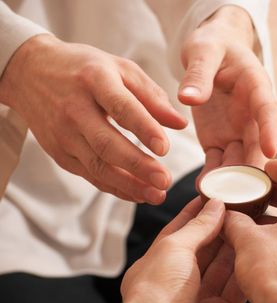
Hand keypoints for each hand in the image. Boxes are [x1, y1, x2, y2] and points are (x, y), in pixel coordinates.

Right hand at [0, 34, 186, 203]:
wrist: (31, 72)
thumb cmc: (86, 69)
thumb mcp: (121, 70)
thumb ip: (152, 97)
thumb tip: (181, 124)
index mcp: (94, 80)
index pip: (121, 107)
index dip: (143, 128)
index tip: (165, 148)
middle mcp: (74, 109)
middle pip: (106, 143)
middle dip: (138, 165)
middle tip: (165, 180)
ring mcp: (63, 134)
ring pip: (97, 165)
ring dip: (129, 184)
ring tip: (157, 194)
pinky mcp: (59, 152)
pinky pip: (90, 175)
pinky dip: (115, 187)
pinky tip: (138, 193)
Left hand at [116, 198, 244, 302]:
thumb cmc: (156, 293)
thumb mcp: (174, 246)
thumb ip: (198, 226)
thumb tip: (214, 206)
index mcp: (161, 263)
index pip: (182, 231)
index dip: (199, 214)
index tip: (215, 197)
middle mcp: (181, 281)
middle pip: (207, 249)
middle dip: (223, 229)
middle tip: (242, 209)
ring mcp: (202, 298)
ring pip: (225, 267)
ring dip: (238, 247)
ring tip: (254, 224)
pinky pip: (238, 288)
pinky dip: (247, 270)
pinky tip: (256, 251)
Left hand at [177, 6, 276, 180]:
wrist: (209, 53)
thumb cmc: (212, 45)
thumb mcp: (203, 50)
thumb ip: (199, 73)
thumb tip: (190, 97)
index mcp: (255, 87)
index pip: (268, 109)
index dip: (271, 130)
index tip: (271, 151)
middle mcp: (251, 115)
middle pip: (257, 145)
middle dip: (252, 169)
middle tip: (245, 192)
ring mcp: (236, 131)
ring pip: (239, 160)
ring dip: (232, 181)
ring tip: (221, 200)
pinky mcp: (218, 140)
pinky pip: (217, 162)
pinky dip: (212, 178)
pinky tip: (203, 193)